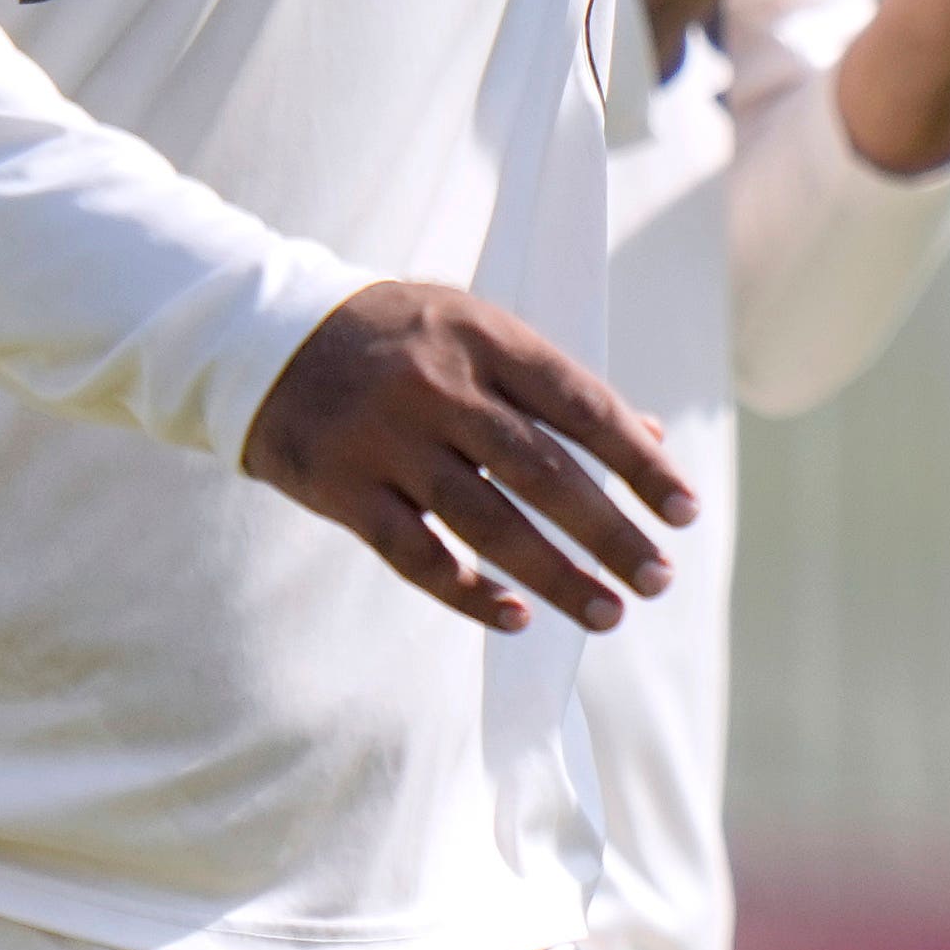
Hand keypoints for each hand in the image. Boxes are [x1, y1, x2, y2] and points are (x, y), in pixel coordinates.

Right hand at [239, 280, 696, 634]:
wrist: (265, 333)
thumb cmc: (400, 335)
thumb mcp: (479, 331)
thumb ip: (557, 385)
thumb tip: (650, 435)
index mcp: (488, 339)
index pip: (583, 407)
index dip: (640, 463)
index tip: (684, 513)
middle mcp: (443, 387)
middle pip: (543, 471)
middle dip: (609, 532)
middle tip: (657, 579)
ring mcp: (390, 438)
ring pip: (486, 520)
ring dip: (553, 574)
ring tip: (606, 612)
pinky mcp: (344, 486)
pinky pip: (415, 551)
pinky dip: (467, 590)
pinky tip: (515, 618)